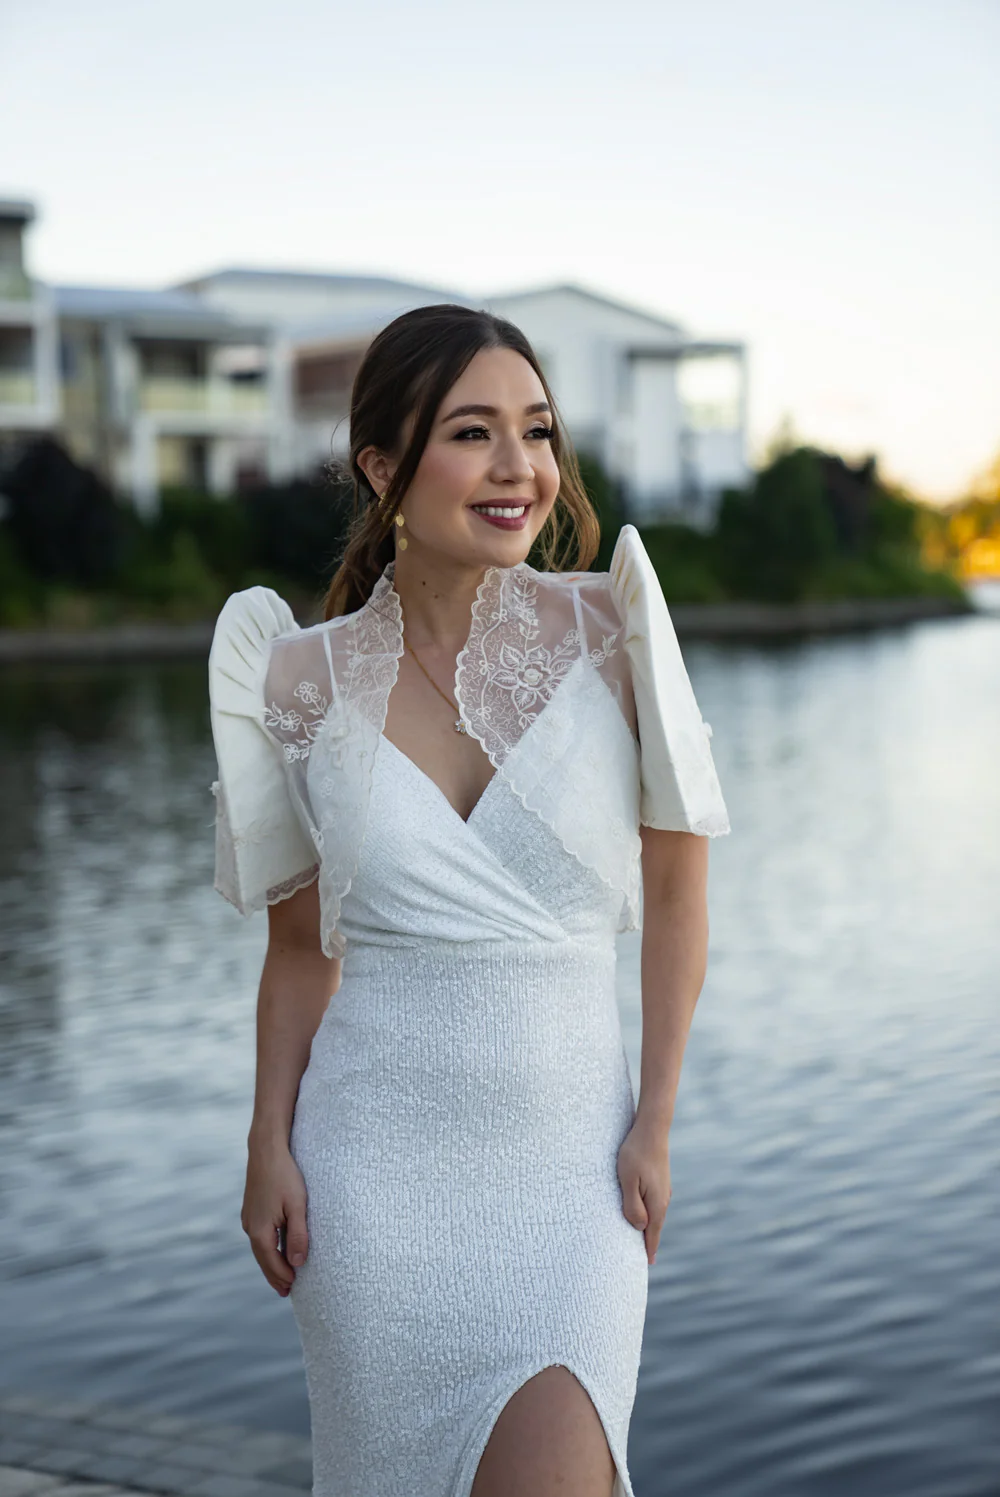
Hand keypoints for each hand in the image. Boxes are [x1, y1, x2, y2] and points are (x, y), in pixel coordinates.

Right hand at [242, 1138, 308, 1296]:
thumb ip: (298, 1235)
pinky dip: (267, 1248)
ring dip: (271, 1262)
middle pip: (263, 1259)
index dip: (283, 1276)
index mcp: (260, 1230)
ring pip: (260, 1248)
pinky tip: (275, 1249)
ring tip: (282, 1276)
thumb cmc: (285, 1175)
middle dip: (275, 1275)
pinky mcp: (251, 1208)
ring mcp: (248, 1217)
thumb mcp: (297, 1206)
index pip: (272, 1262)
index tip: (293, 1289)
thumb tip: (298, 1263)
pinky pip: (259, 1236)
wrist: (266, 1149)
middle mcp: (250, 1227)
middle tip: (286, 1292)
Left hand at [616, 1113, 671, 1265]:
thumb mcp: (628, 1180)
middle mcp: (663, 1199)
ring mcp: (663, 1189)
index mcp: (657, 1204)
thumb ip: (632, 1206)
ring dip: (647, 1227)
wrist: (652, 1128)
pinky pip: (654, 1203)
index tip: (645, 1266)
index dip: (647, 1250)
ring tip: (641, 1240)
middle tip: (642, 1260)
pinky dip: (648, 1213)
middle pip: (654, 1227)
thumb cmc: (635, 1153)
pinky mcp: (660, 1180)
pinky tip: (643, 1214)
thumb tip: (639, 1227)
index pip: (651, 1234)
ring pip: (654, 1214)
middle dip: (647, 1242)